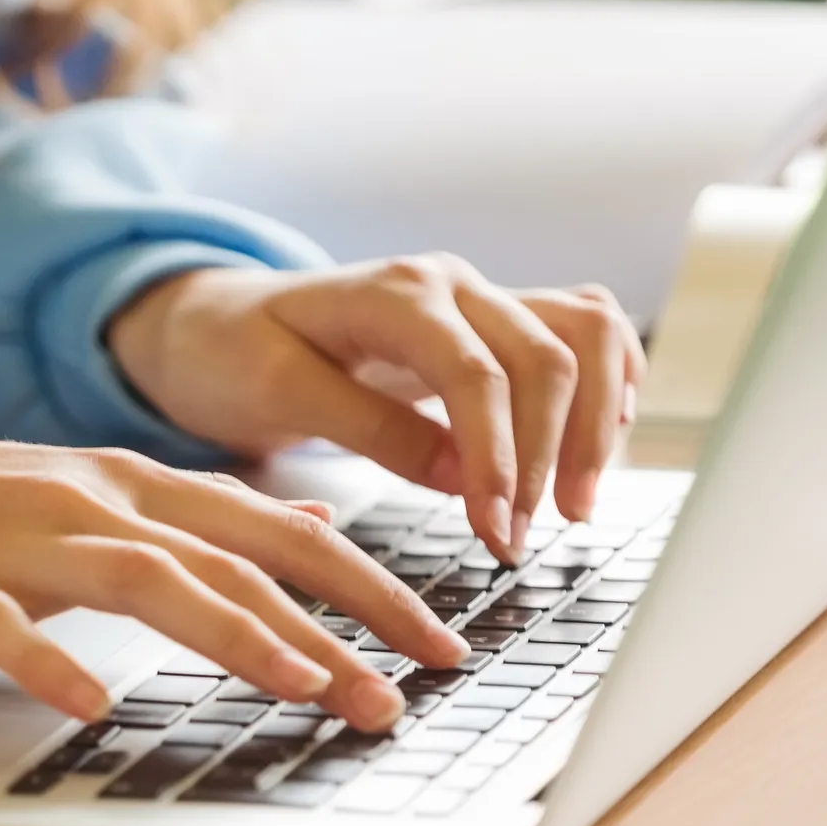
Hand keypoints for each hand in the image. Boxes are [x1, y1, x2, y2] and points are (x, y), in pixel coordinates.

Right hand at [0, 399, 468, 731]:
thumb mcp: (76, 495)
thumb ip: (183, 519)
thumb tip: (301, 532)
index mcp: (125, 481)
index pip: (275, 526)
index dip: (368, 580)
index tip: (436, 639)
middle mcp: (88, 499)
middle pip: (237, 552)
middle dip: (338, 619)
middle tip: (413, 686)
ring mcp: (14, 541)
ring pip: (147, 579)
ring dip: (238, 637)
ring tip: (310, 690)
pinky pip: (5, 629)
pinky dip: (53, 664)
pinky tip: (92, 707)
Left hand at [106, 257, 646, 563]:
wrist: (219, 322)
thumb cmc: (235, 353)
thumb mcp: (278, 394)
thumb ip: (371, 429)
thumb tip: (462, 477)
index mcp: (394, 294)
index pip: (476, 374)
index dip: (497, 458)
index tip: (497, 530)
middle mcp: (452, 284)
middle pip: (548, 357)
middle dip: (550, 457)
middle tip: (522, 541)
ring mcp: (480, 296)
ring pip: (588, 333)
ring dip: (595, 422)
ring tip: (574, 507)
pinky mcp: (493, 322)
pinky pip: (582, 331)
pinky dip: (606, 384)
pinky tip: (597, 445)